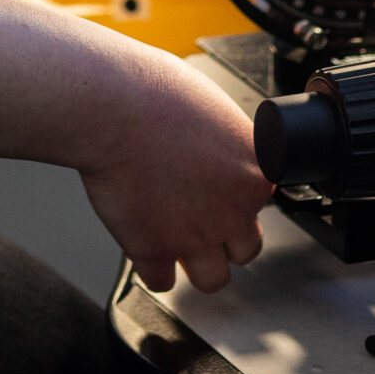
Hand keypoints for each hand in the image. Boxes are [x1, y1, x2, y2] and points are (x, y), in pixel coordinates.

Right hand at [75, 51, 270, 295]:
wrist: (114, 106)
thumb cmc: (156, 92)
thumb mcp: (214, 107)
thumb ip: (228, 142)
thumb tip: (221, 149)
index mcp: (255, 174)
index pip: (261, 204)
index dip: (235, 197)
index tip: (217, 189)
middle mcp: (233, 212)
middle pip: (246, 249)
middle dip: (224, 237)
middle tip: (199, 216)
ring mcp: (195, 236)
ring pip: (213, 279)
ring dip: (197, 263)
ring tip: (177, 241)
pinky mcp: (154, 250)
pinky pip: (162, 281)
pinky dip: (153, 267)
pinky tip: (144, 244)